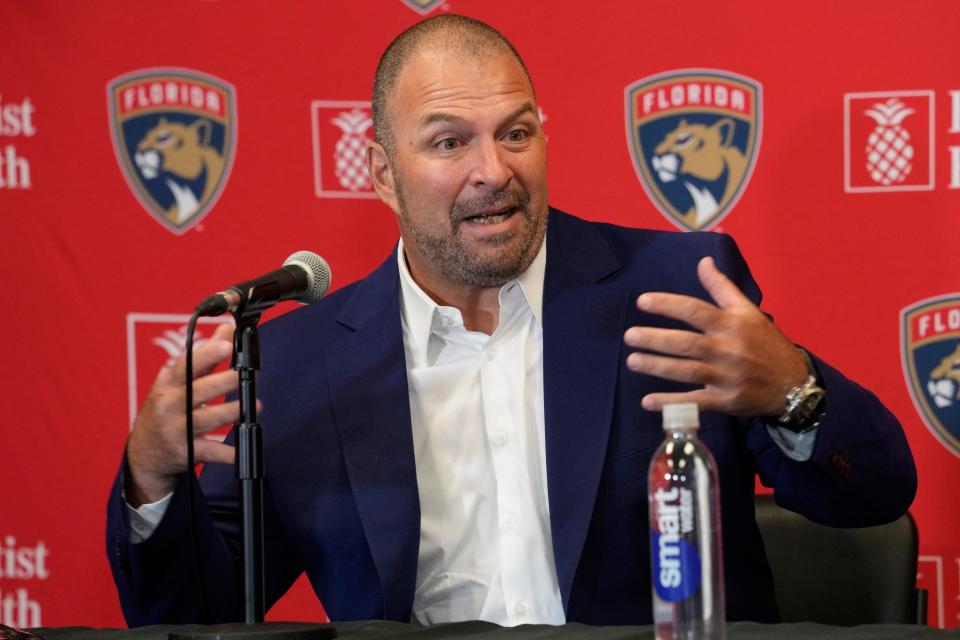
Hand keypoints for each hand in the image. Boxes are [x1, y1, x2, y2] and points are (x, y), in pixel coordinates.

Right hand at [125, 323, 240, 506]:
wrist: (144, 453)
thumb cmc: (166, 409)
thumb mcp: (178, 382)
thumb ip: (205, 357)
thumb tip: (226, 329)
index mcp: (169, 383)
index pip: (188, 365)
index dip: (207, 354)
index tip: (226, 345)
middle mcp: (170, 405)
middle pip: (200, 390)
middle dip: (224, 382)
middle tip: (244, 375)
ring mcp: (176, 429)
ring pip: (207, 419)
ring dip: (232, 412)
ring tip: (254, 405)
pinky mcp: (185, 452)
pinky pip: (210, 451)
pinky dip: (226, 452)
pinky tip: (240, 450)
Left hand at [623, 257, 807, 416]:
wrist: (793, 384)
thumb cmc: (766, 343)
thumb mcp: (748, 311)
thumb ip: (722, 287)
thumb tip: (702, 261)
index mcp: (732, 324)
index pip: (695, 310)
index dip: (668, 305)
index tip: (642, 301)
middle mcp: (728, 349)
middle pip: (687, 343)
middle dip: (656, 339)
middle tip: (630, 336)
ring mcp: (727, 377)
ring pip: (687, 371)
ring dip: (658, 367)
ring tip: (633, 361)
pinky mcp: (726, 401)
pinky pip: (695, 403)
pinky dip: (672, 404)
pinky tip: (648, 402)